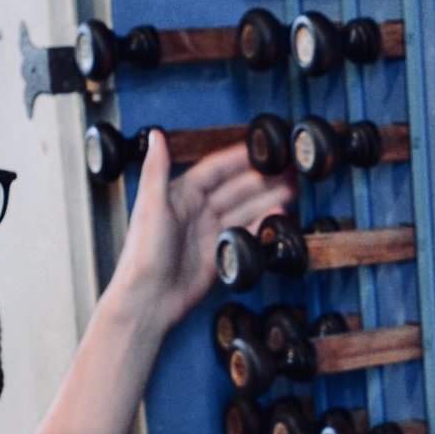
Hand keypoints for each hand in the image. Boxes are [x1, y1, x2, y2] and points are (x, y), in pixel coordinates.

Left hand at [103, 131, 295, 333]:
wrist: (150, 298)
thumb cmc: (142, 252)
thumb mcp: (150, 204)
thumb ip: (156, 169)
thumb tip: (156, 135)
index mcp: (181, 194)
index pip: (216, 170)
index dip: (239, 159)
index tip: (262, 150)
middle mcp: (197, 211)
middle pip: (237, 189)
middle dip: (262, 179)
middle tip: (287, 172)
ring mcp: (210, 233)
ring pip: (245, 210)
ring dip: (268, 200)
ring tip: (291, 192)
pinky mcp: (220, 255)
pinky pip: (245, 235)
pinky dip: (262, 226)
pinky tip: (278, 218)